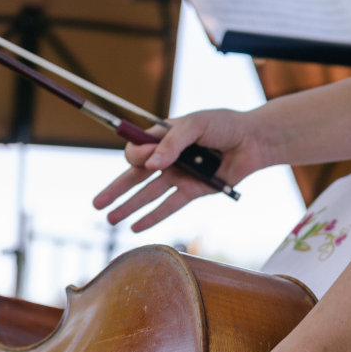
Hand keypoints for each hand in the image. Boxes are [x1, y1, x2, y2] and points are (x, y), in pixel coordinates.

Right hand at [93, 108, 266, 231]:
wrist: (253, 140)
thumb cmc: (224, 125)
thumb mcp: (196, 124)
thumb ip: (173, 142)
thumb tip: (152, 164)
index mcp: (163, 136)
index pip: (137, 149)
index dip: (136, 156)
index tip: (148, 158)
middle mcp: (168, 157)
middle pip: (135, 176)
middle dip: (115, 190)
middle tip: (96, 204)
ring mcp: (179, 175)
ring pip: (148, 194)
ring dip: (128, 207)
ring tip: (110, 220)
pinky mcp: (193, 191)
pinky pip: (169, 206)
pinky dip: (153, 217)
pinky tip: (135, 227)